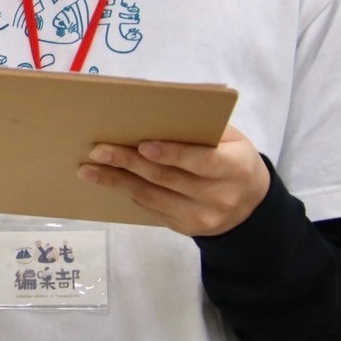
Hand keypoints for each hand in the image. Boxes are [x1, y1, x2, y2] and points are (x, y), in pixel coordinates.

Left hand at [77, 124, 269, 236]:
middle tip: (98, 150)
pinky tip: (108, 181)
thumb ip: (202, 128)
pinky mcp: (186, 229)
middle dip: (129, 163)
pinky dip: (128, 193)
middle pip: (168, 179)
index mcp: (235, 168)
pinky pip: (152, 209)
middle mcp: (219, 197)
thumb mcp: (232, 139)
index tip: (143, 146)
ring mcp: (202, 218)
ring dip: (117, 182)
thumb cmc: (234, 158)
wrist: (251, 206)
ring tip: (88, 170)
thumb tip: (156, 111)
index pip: (202, 161)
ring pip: (153, 197)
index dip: (173, 154)